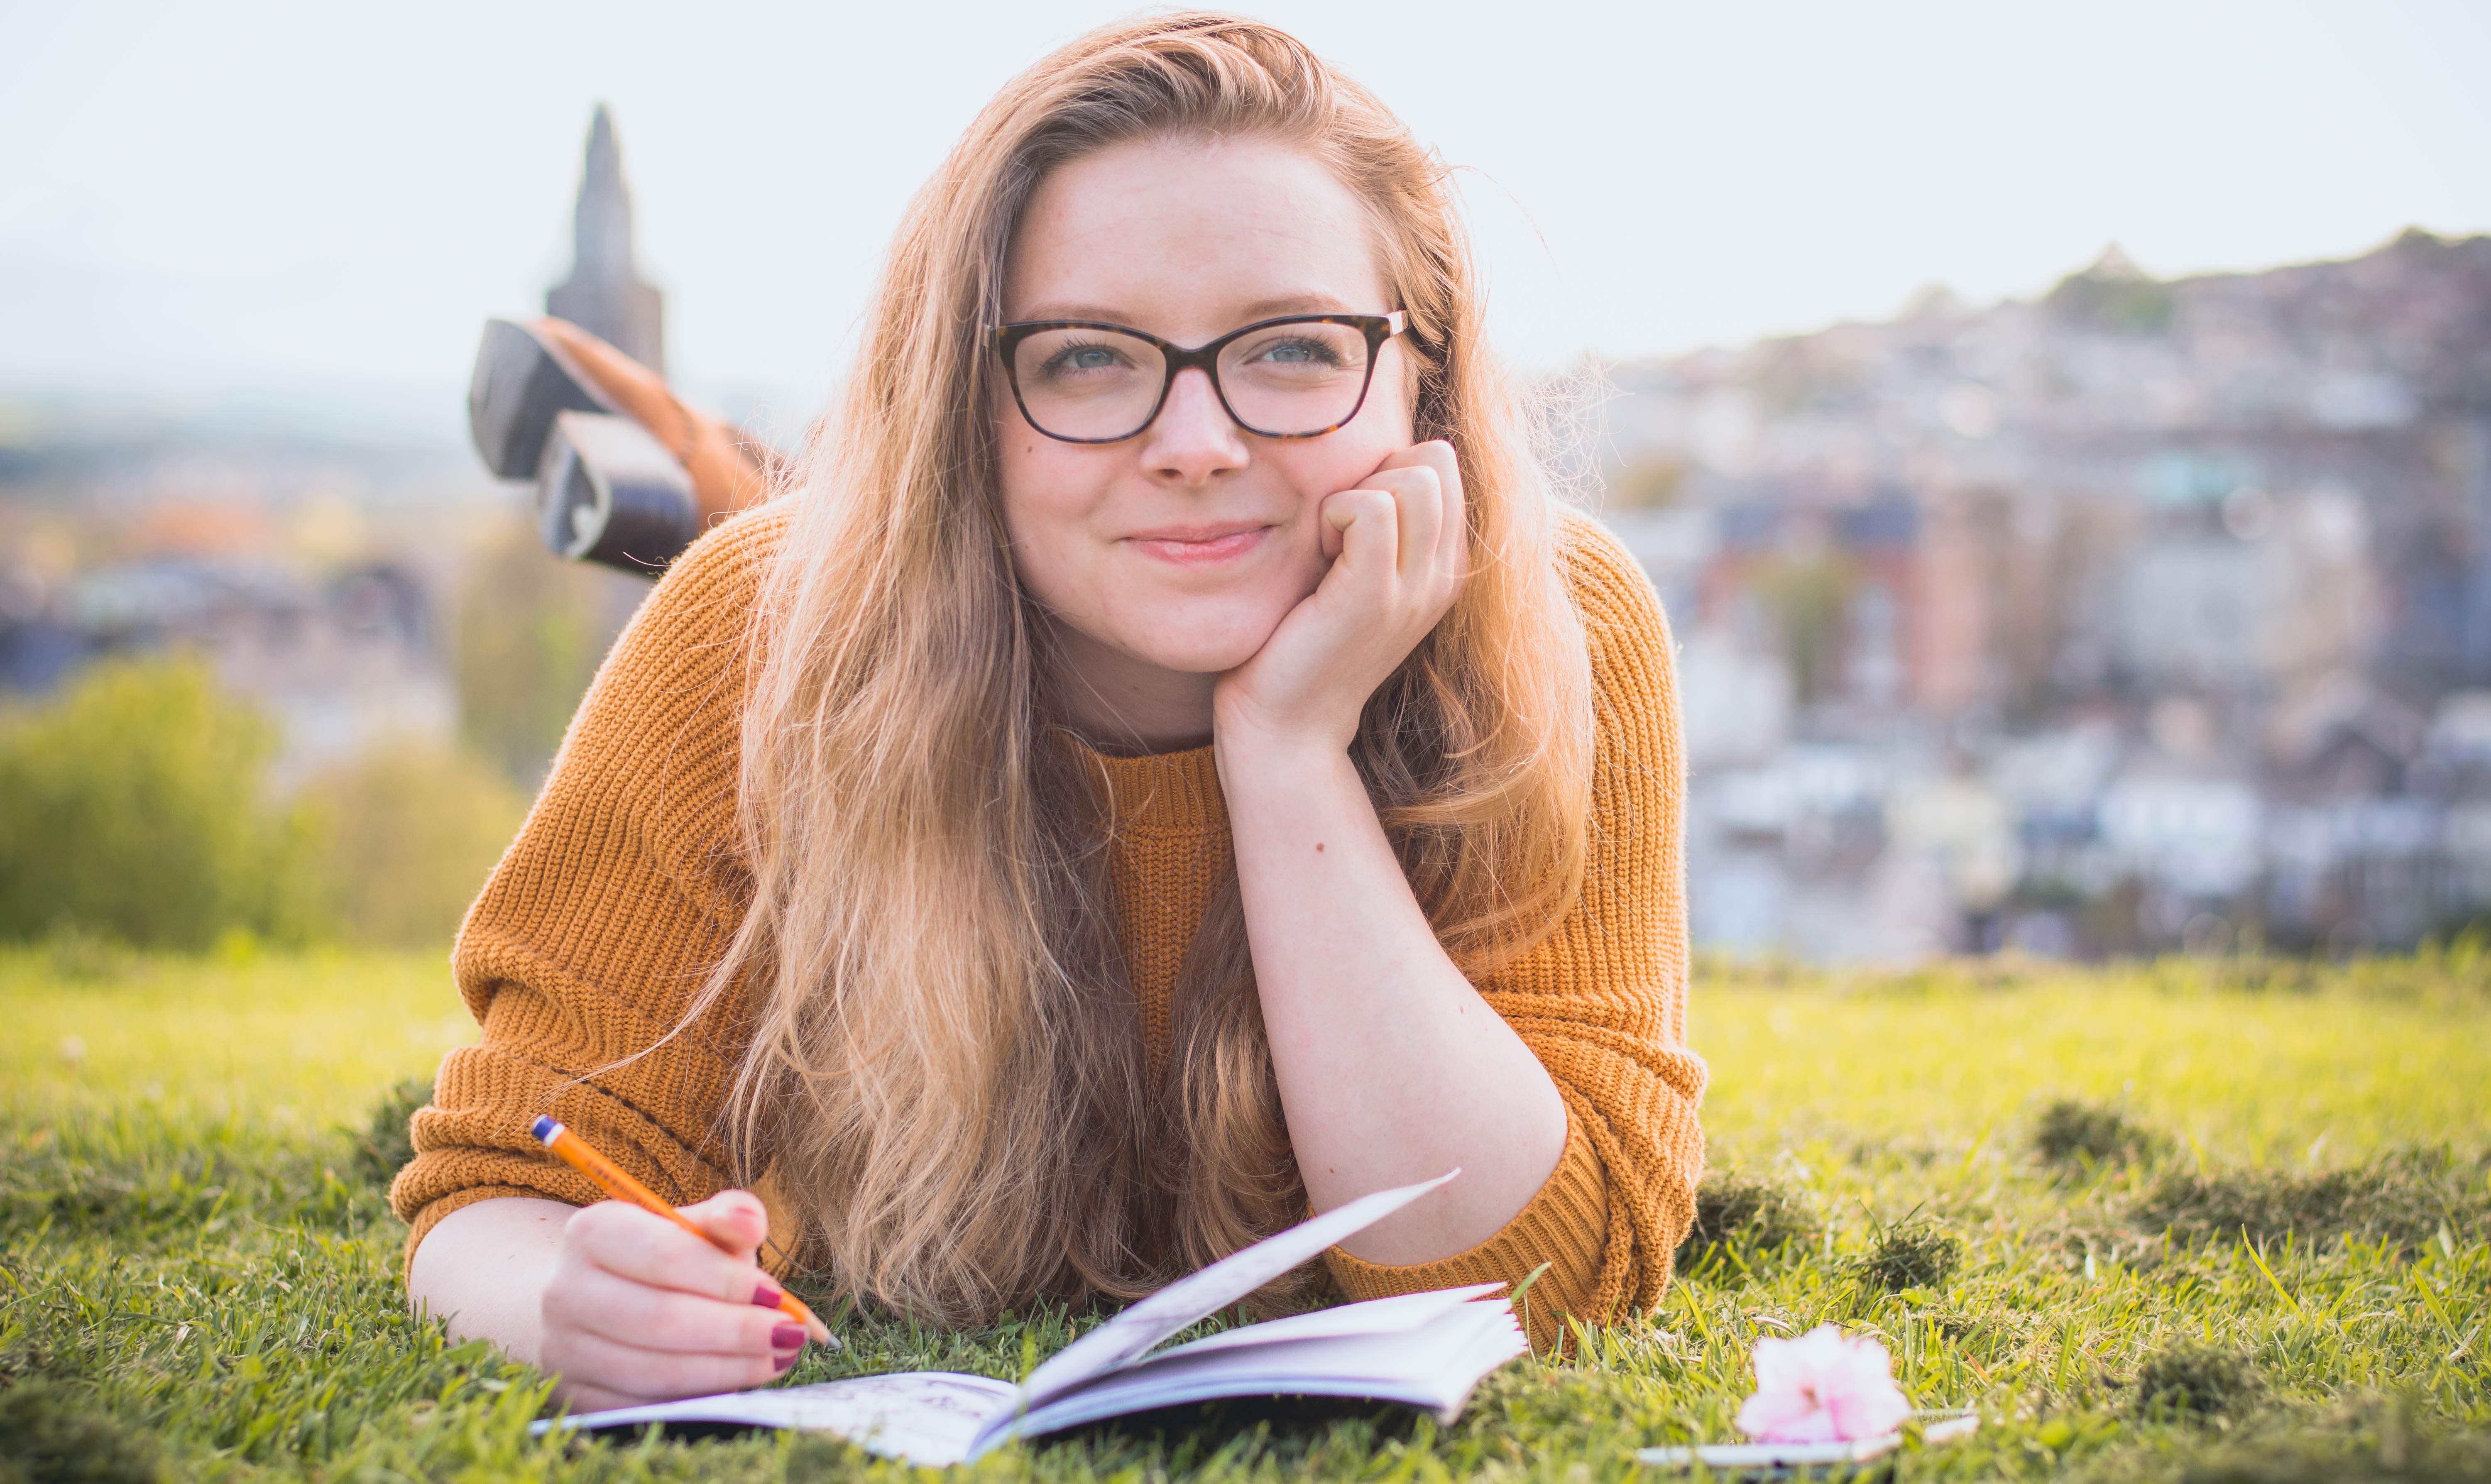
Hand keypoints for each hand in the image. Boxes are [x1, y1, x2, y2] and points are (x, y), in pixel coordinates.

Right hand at [538, 1190, 823, 1409]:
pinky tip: (741, 1379)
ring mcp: (563, 1348)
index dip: (727, 1279)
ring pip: (654, 1370)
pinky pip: (645, 1406)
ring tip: (778, 1357)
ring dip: (727, 1369)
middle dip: (736, 1330)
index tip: (776, 1294)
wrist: (591, 1297)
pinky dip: (700, 1397)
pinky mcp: (576, 1395)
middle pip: (660, 1319)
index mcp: (593, 1230)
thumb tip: (752, 1223)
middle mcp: (565, 1290)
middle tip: (789, 1334)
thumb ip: (728, 1216)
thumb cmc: (661, 1256)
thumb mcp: (694, 1225)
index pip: (665, 1256)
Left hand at [1213, 441, 1467, 753]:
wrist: (1287, 723)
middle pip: (1435, 460)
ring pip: (1414, 476)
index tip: (1350, 524)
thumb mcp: (1353, 569)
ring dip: (1355, 494)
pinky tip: (1318, 556)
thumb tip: (1370, 453)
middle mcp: (1444, 575)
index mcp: (1446, 565)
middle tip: (1338, 532)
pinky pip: (1372, 508)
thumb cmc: (1304, 638)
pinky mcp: (1376, 595)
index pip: (1441, 462)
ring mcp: (1417, 587)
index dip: (1387, 470)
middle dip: (1375, 474)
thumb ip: (1378, 518)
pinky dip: (1335, 512)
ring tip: (1329, 547)